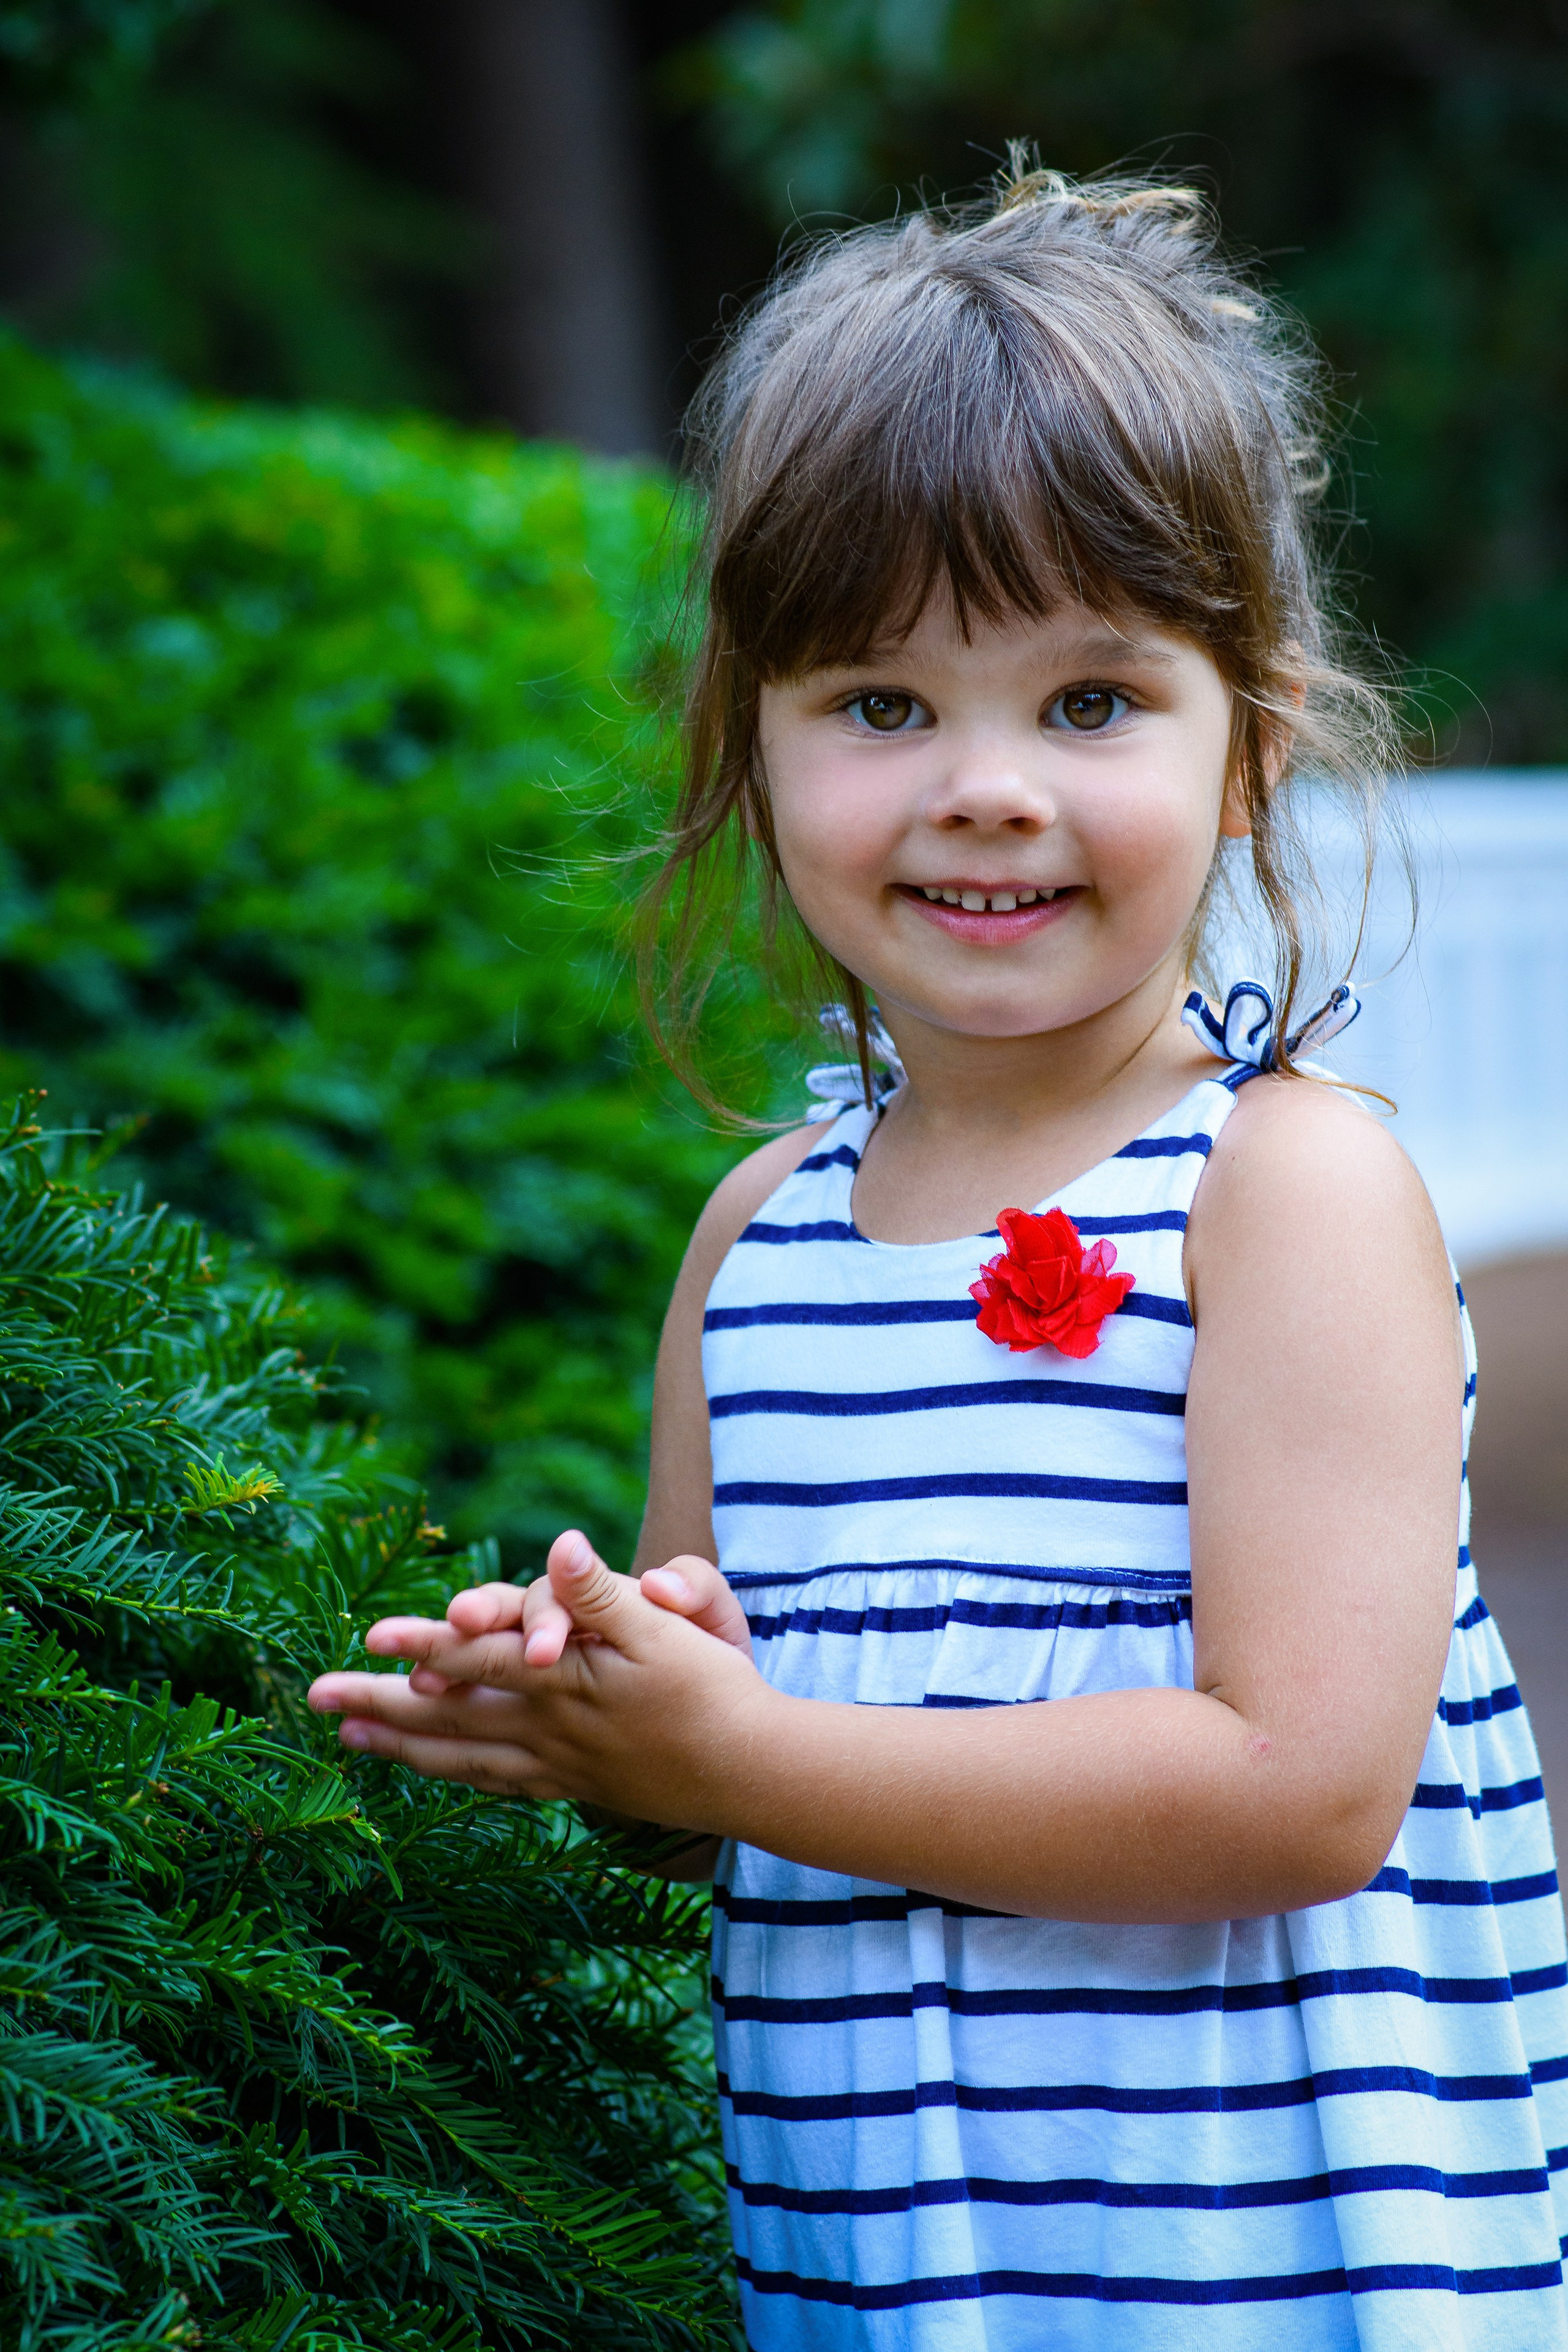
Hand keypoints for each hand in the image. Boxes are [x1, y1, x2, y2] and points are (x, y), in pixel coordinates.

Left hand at [306, 1530, 765, 1819]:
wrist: (755, 1774)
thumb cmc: (715, 1692)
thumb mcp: (667, 1632)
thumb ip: (605, 1593)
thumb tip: (558, 1546)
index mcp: (565, 1684)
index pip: (480, 1660)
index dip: (424, 1645)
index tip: (369, 1636)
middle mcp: (549, 1729)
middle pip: (449, 1715)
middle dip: (380, 1704)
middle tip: (316, 1698)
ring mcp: (559, 1765)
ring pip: (463, 1756)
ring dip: (403, 1744)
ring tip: (350, 1734)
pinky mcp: (576, 1786)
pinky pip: (497, 1782)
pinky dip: (455, 1774)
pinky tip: (433, 1771)